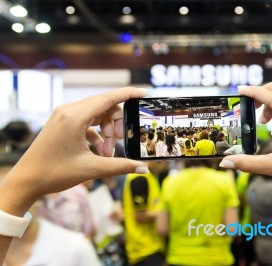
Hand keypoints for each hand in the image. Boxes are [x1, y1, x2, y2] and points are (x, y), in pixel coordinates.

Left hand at [0, 87, 148, 214]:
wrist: (26, 180)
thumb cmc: (54, 173)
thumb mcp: (91, 169)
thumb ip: (120, 166)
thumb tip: (143, 168)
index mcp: (75, 117)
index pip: (108, 98)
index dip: (128, 94)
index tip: (144, 93)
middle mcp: (68, 111)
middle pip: (104, 106)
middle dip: (116, 124)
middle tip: (119, 143)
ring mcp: (63, 115)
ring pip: (96, 114)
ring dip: (106, 131)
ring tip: (107, 153)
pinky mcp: (62, 122)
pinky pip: (87, 121)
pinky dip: (96, 134)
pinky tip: (98, 151)